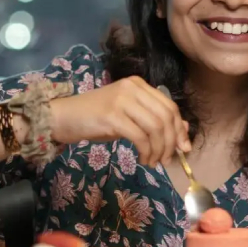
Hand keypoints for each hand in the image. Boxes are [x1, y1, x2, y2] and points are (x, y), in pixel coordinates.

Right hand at [49, 76, 190, 165]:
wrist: (64, 117)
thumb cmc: (95, 118)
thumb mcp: (129, 117)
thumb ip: (153, 120)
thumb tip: (183, 132)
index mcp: (139, 85)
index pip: (169, 106)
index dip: (179, 129)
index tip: (183, 148)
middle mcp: (132, 88)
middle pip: (165, 116)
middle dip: (171, 142)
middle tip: (167, 159)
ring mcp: (122, 100)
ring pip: (155, 127)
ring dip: (159, 149)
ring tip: (154, 162)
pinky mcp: (112, 116)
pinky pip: (140, 136)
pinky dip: (146, 151)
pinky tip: (143, 159)